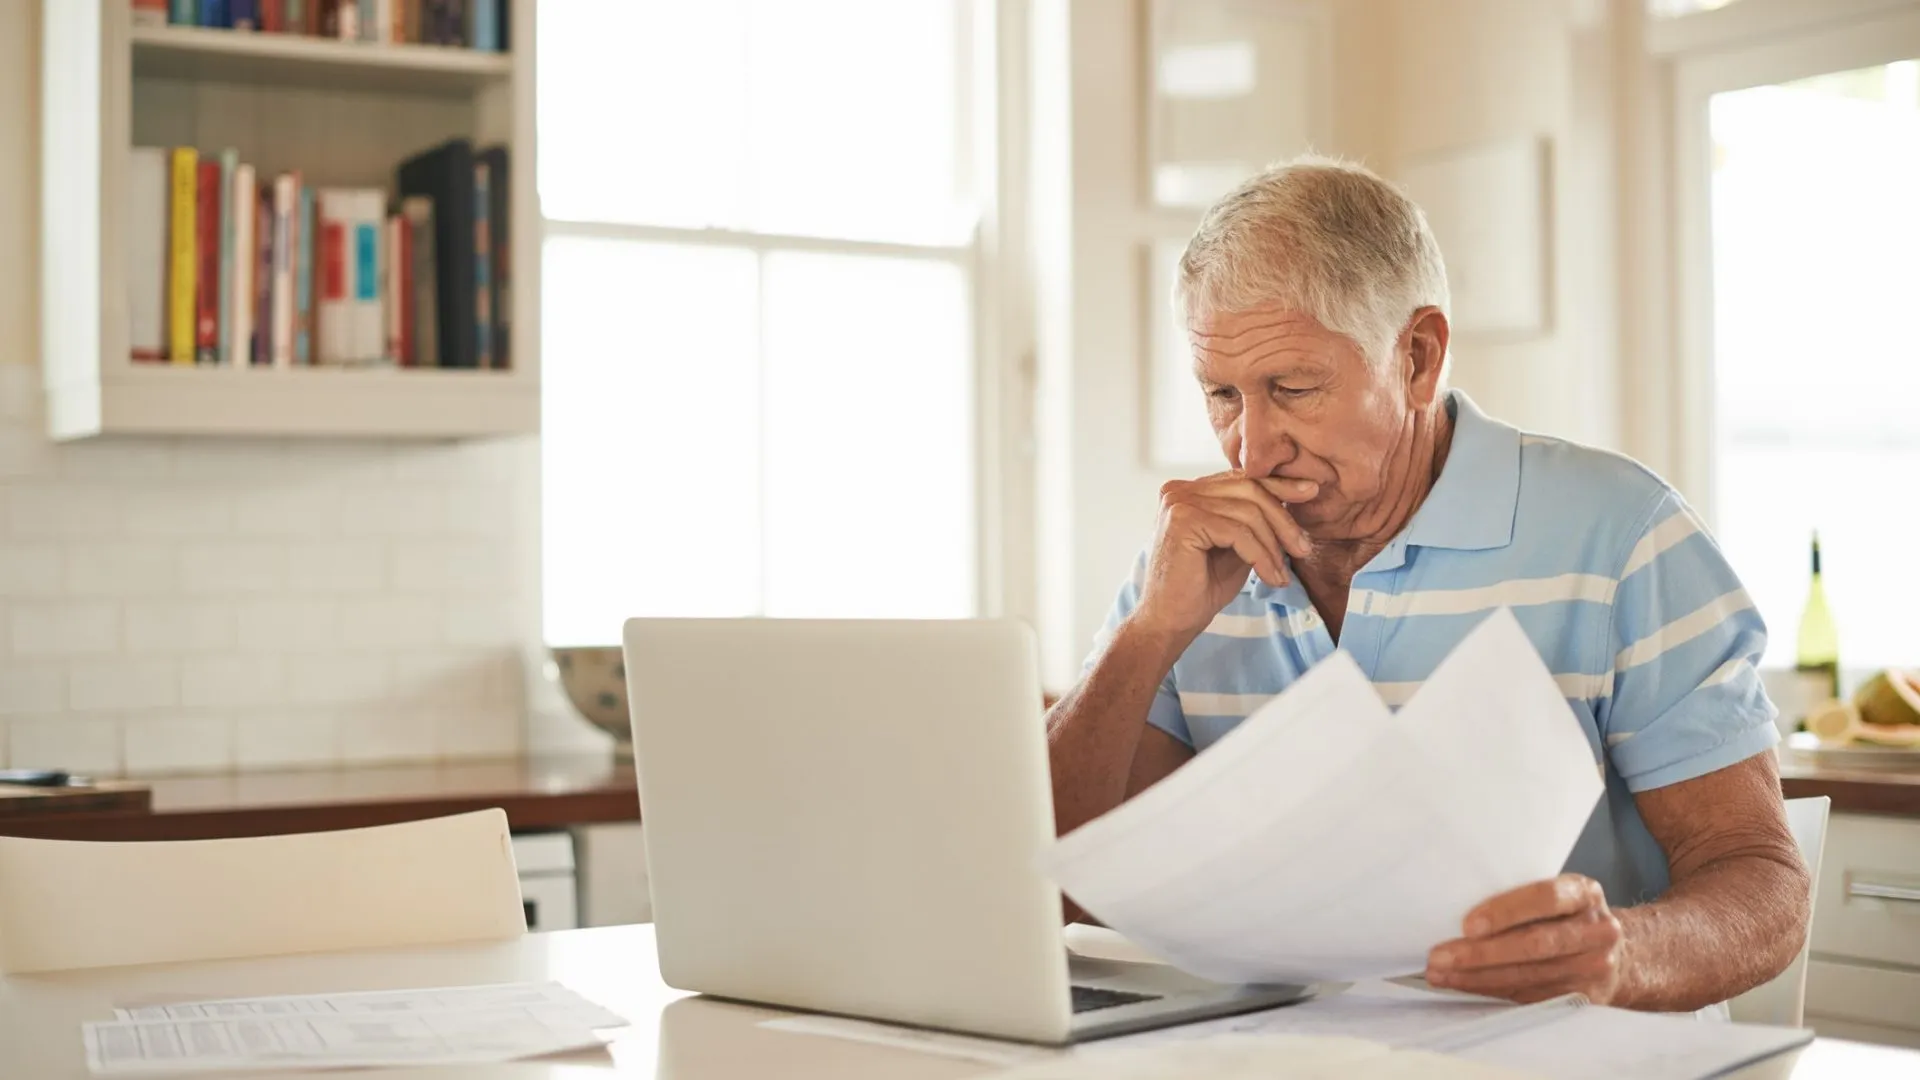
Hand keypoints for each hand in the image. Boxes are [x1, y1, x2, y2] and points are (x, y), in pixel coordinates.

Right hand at [1132, 472, 1318, 638]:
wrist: (1169, 623)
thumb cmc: (1201, 588)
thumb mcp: (1237, 546)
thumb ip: (1254, 520)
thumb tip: (1295, 496)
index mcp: (1189, 491)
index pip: (1242, 478)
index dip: (1279, 485)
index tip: (1311, 491)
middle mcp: (1179, 490)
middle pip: (1249, 489)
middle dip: (1282, 519)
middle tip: (1303, 548)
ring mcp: (1178, 503)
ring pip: (1247, 512)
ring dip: (1273, 545)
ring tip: (1283, 574)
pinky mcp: (1183, 521)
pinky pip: (1238, 532)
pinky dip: (1261, 556)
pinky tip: (1270, 578)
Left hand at [1425, 874, 1625, 1004]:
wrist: (1621, 952)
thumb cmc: (1569, 916)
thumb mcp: (1559, 893)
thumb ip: (1523, 895)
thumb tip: (1455, 905)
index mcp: (1585, 893)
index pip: (1547, 898)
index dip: (1506, 911)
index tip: (1468, 924)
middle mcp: (1597, 931)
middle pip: (1535, 944)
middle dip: (1481, 953)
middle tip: (1439, 956)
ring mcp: (1594, 968)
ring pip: (1529, 976)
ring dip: (1478, 977)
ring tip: (1441, 974)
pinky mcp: (1585, 998)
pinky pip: (1531, 997)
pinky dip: (1492, 991)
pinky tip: (1465, 985)